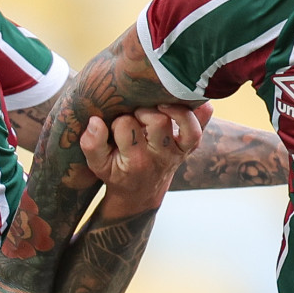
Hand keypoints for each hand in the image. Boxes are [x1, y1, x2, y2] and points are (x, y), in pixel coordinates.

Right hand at [82, 102, 211, 213]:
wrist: (140, 193)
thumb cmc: (116, 172)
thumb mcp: (97, 163)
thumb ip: (91, 143)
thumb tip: (96, 121)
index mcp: (135, 160)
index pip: (125, 126)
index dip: (119, 120)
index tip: (116, 126)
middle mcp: (160, 156)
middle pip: (157, 122)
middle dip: (143, 111)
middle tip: (135, 116)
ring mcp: (178, 151)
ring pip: (185, 124)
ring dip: (172, 108)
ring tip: (158, 106)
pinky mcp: (189, 146)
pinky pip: (202, 126)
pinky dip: (200, 110)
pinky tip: (187, 99)